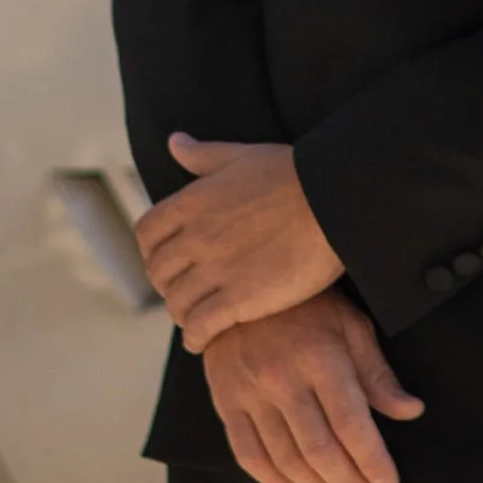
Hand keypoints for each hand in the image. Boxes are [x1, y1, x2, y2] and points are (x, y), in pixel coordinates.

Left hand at [137, 135, 343, 349]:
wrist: (335, 201)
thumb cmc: (295, 174)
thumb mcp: (242, 155)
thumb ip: (204, 155)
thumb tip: (174, 142)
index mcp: (191, 202)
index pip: (147, 234)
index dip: (152, 251)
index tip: (167, 261)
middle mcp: (196, 237)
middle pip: (158, 272)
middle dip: (167, 285)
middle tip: (184, 293)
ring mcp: (216, 270)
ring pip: (176, 303)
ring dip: (182, 314)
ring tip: (195, 320)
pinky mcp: (239, 299)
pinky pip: (201, 326)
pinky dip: (196, 337)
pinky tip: (204, 339)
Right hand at [202, 295, 422, 482]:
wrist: (238, 285)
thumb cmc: (305, 305)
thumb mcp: (350, 326)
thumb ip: (377, 373)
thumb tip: (411, 411)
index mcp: (320, 359)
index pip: (351, 425)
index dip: (372, 462)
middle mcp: (282, 380)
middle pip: (319, 450)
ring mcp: (249, 394)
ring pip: (285, 460)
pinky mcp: (226, 402)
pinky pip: (248, 455)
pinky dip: (274, 480)